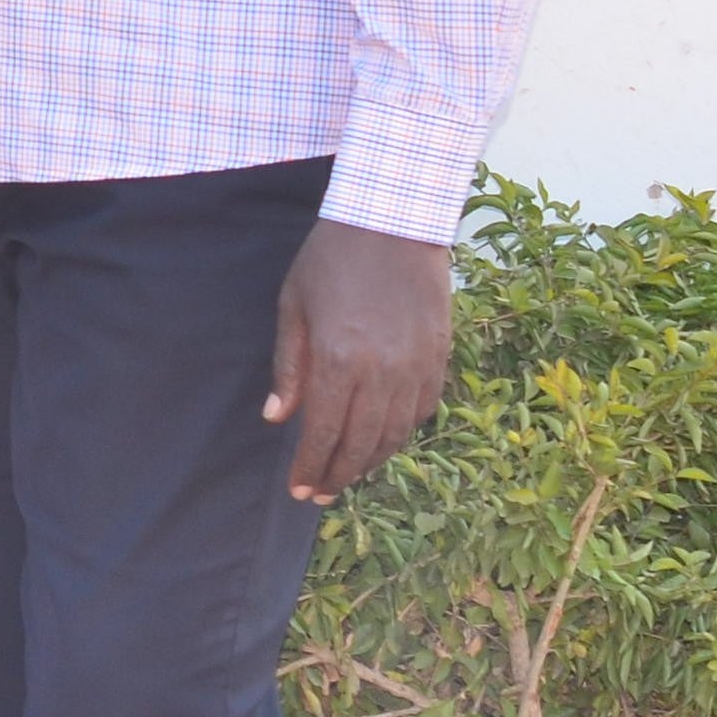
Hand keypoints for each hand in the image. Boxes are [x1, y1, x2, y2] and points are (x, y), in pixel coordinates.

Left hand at [264, 218, 453, 504]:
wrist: (393, 222)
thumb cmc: (331, 259)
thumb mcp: (293, 307)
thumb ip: (288, 367)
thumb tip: (277, 418)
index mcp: (338, 360)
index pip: (323, 434)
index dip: (311, 468)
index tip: (299, 491)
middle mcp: (380, 371)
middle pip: (361, 444)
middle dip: (338, 475)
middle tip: (320, 495)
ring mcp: (415, 366)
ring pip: (395, 434)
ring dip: (371, 461)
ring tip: (349, 474)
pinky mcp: (439, 356)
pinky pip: (423, 410)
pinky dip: (403, 433)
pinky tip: (384, 440)